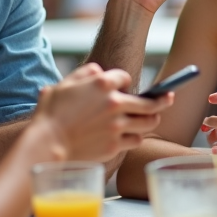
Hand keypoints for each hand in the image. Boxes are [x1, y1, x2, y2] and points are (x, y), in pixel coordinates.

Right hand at [33, 63, 172, 161]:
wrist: (46, 145)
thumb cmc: (51, 114)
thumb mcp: (64, 84)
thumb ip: (85, 73)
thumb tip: (99, 71)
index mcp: (102, 84)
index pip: (125, 78)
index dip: (123, 81)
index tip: (122, 85)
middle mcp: (115, 103)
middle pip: (150, 101)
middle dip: (162, 98)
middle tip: (169, 96)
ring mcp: (117, 126)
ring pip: (149, 121)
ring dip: (153, 118)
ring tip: (155, 116)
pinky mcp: (116, 145)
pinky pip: (136, 139)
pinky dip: (136, 136)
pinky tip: (134, 134)